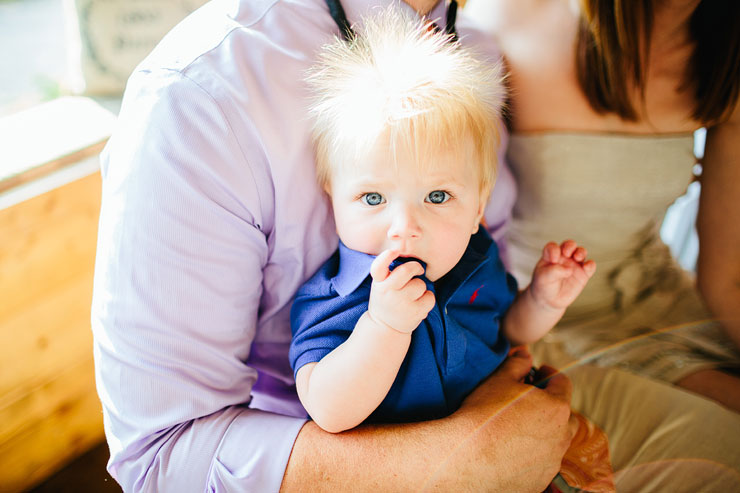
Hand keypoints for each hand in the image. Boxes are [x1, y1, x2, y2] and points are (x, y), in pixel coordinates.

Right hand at [367, 249, 434, 333]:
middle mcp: (388, 292)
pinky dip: (428, 299)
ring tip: (413, 295)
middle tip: (418, 271)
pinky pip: (430, 297)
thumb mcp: (381, 285)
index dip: (386, 257)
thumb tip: (407, 252)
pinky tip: (420, 303)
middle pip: (407, 270)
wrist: (385, 327)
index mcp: (379, 283)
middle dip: (416, 267)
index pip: (378, 267)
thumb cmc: (386, 299)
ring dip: (421, 287)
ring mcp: (401, 303)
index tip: (393, 251)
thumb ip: (389, 272)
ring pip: (420, 284)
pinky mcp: (414, 313)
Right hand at [438, 348, 576, 490]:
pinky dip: (534, 454)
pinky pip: (543, 462)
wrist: (466, 458)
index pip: (562, 383)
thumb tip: (526, 354)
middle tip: (530, 400)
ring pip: (556, 441)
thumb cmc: (483, 415)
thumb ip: (517, 364)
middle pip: (564, 414)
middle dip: (551, 405)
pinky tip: (513, 449)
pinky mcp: (540, 480)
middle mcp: (561, 436)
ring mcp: (552, 461)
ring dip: (545, 431)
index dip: (550, 374)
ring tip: (521, 426)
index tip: (540, 372)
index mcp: (556, 408)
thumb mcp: (499, 380)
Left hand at [531, 240, 595, 309]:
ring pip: (581, 252)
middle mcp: (563, 258)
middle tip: (567, 253)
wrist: (549, 300)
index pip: (553, 247)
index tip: (553, 260)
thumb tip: (569, 269)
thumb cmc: (543, 286)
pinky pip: (590, 266)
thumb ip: (554, 271)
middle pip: (569, 245)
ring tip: (577, 257)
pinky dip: (591, 265)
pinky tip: (587, 267)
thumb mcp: (543, 278)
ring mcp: (574, 265)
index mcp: (550, 256)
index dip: (553, 249)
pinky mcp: (583, 274)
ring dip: (581, 252)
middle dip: (569, 246)